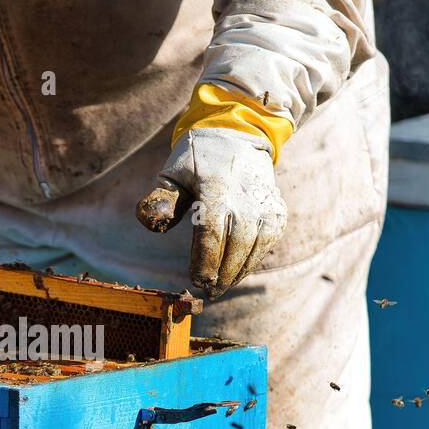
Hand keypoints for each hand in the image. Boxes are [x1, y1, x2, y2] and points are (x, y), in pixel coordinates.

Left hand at [137, 128, 286, 298]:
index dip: (205, 261)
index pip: (211, 231)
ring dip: (238, 271)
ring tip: (222, 286)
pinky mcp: (277, 209)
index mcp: (216, 186)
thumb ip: (161, 199)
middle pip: (237, 244)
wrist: (237, 137)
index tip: (197, 281)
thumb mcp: (173, 173)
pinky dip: (254, 260)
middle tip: (209, 292)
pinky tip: (238, 271)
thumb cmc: (197, 161)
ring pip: (255, 246)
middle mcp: (245, 195)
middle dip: (223, 273)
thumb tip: (151, 222)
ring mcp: (265, 202)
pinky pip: (268, 241)